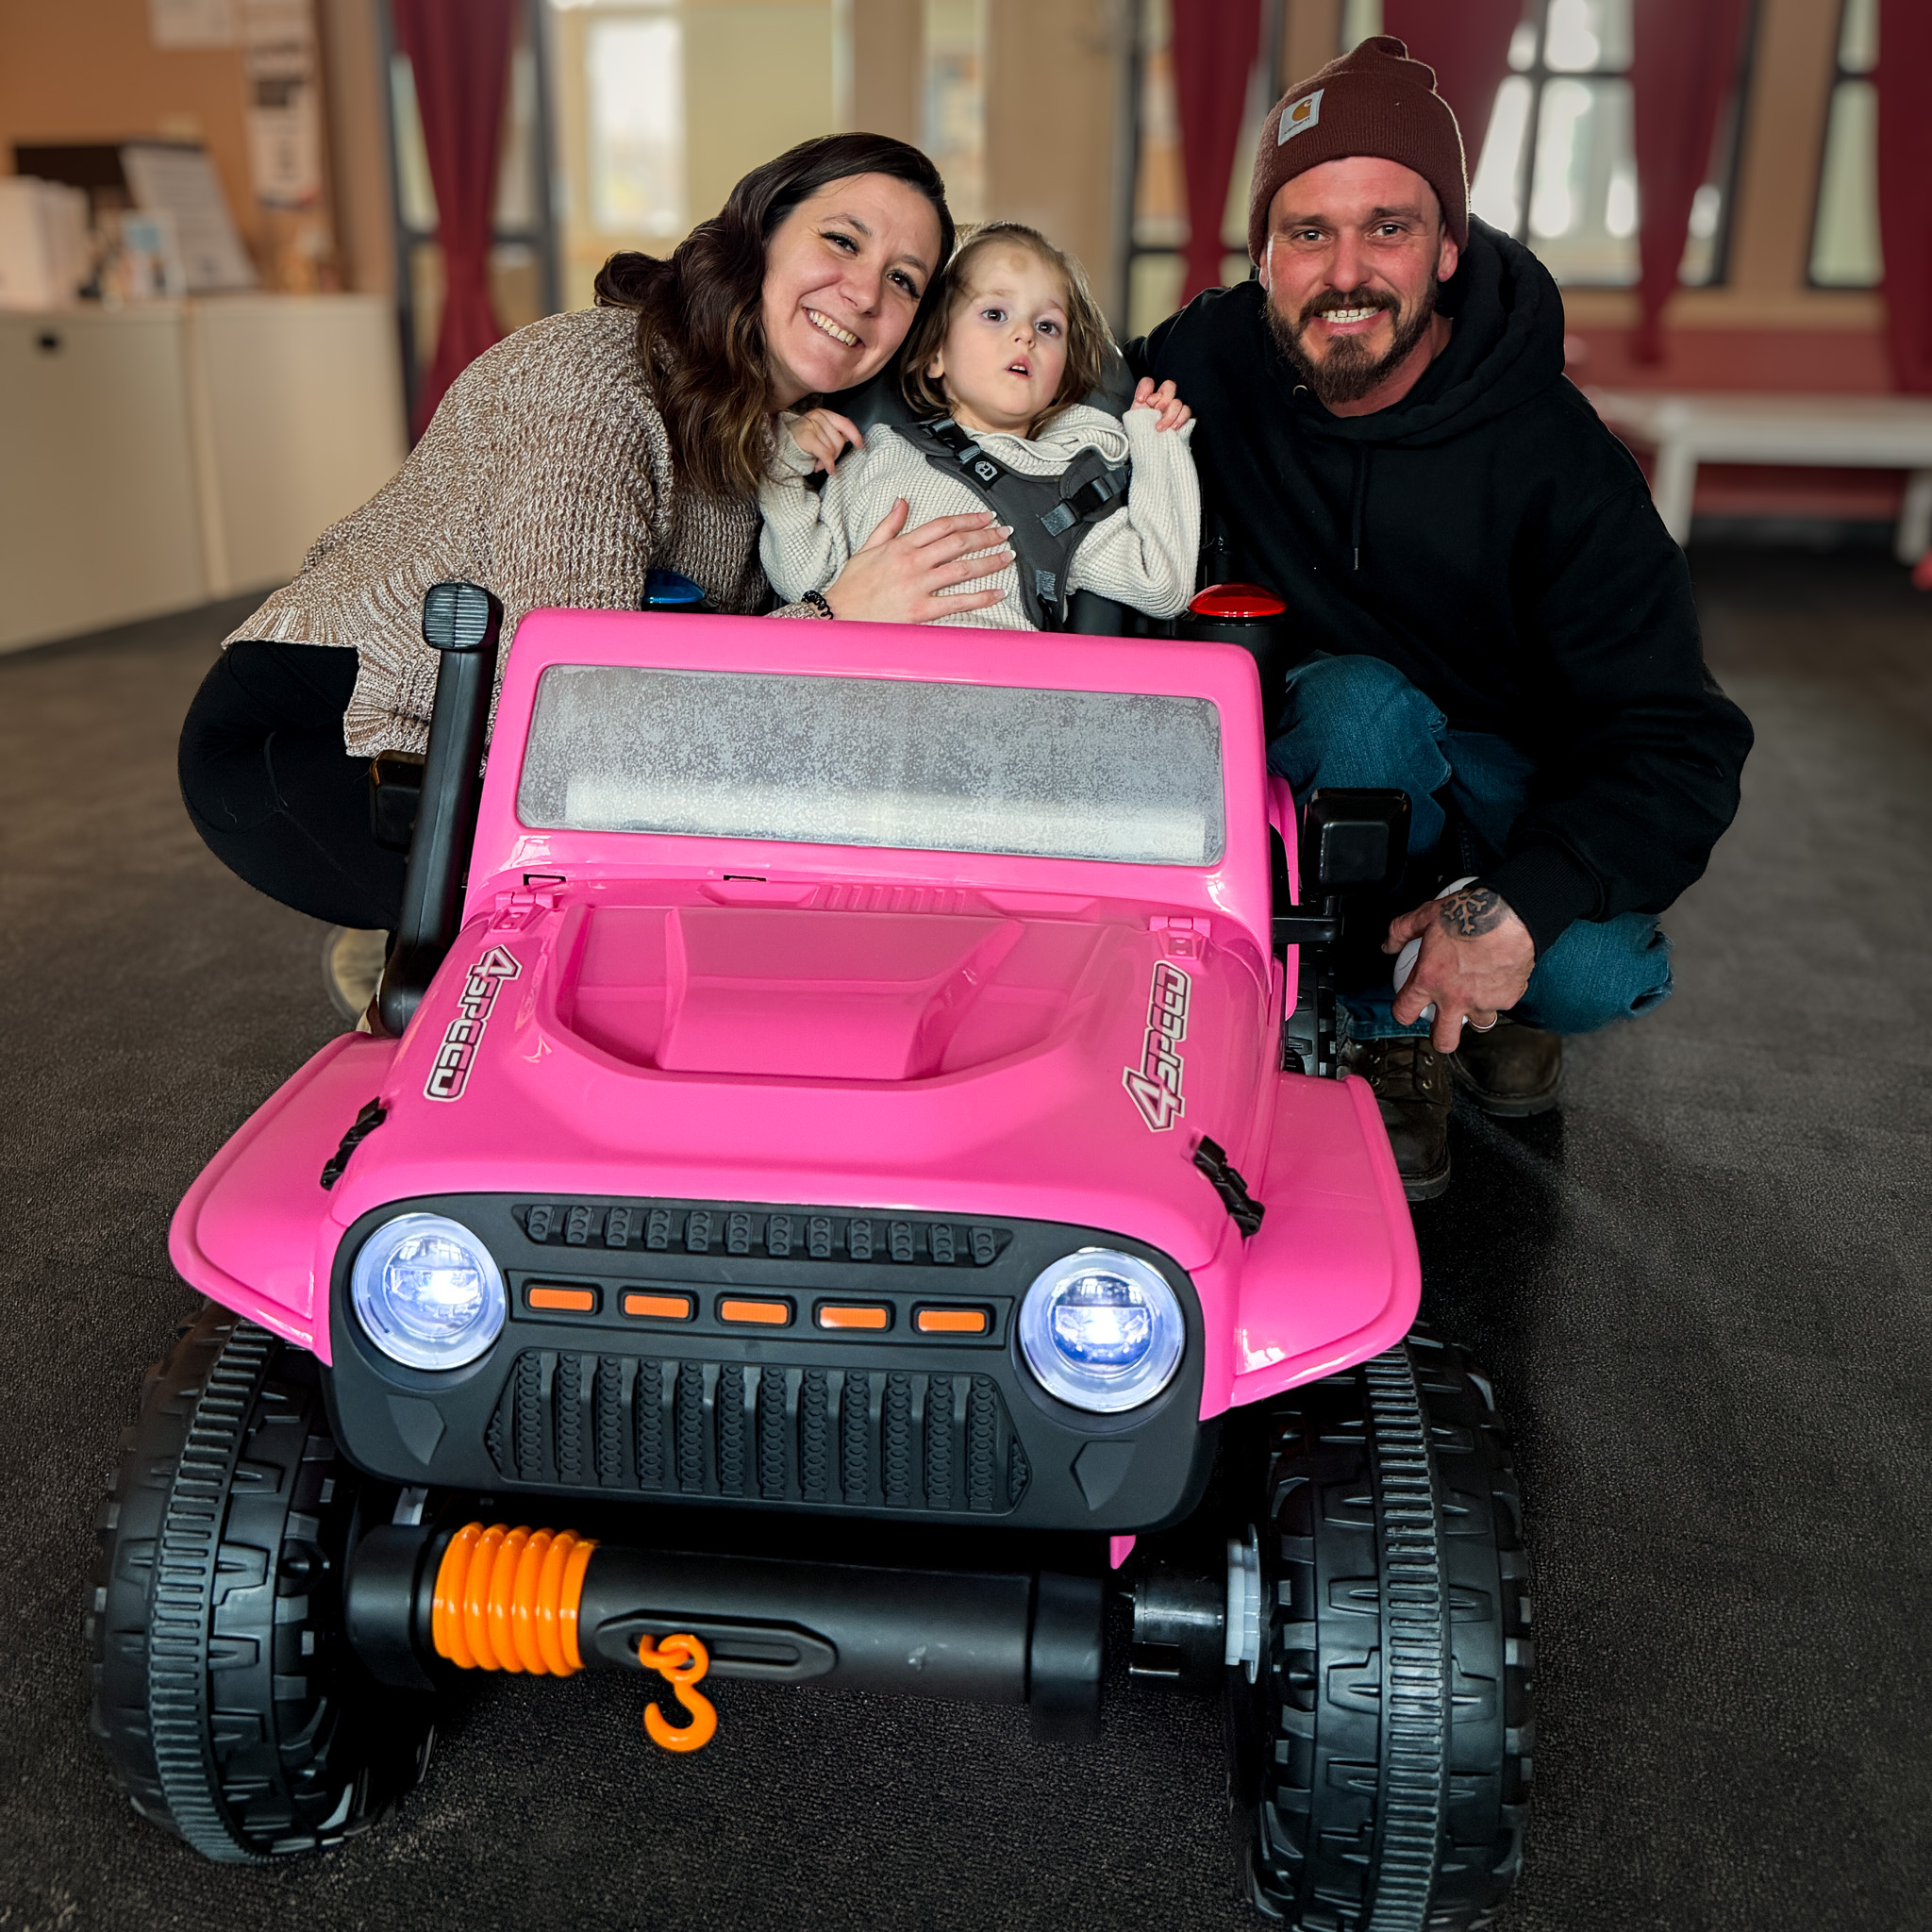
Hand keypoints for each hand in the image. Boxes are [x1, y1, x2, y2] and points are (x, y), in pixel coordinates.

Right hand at [790, 408, 862, 473]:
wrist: (780, 445)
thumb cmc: (802, 440)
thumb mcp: (819, 431)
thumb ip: (834, 432)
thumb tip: (850, 439)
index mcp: (824, 414)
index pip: (845, 423)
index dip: (855, 435)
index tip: (859, 445)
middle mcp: (818, 417)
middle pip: (839, 440)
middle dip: (836, 454)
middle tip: (827, 460)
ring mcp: (812, 426)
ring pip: (832, 449)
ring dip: (827, 460)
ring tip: (819, 463)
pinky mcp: (807, 437)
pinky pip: (826, 454)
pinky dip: (828, 463)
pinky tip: (828, 469)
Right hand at [821, 500, 1014, 622]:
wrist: (838, 614)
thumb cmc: (852, 586)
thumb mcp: (868, 547)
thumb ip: (889, 524)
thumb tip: (902, 502)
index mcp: (901, 545)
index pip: (942, 525)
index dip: (968, 519)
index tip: (986, 517)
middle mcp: (912, 562)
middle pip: (958, 543)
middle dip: (986, 535)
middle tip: (1005, 533)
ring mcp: (918, 585)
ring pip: (962, 568)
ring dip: (989, 561)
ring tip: (1007, 557)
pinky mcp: (921, 609)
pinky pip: (957, 601)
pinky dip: (980, 597)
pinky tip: (997, 593)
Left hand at [1130, 376, 1191, 431]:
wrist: (1148, 450)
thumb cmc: (1139, 435)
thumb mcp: (1132, 419)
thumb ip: (1136, 406)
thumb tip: (1143, 399)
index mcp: (1148, 398)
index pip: (1149, 382)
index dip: (1146, 387)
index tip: (1141, 400)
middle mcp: (1161, 401)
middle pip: (1169, 386)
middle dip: (1163, 400)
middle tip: (1156, 412)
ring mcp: (1172, 409)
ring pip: (1177, 402)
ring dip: (1169, 415)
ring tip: (1160, 428)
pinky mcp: (1181, 418)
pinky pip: (1186, 411)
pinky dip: (1180, 419)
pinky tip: (1172, 428)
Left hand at [1383, 884, 1534, 1052]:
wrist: (1511, 913)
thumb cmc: (1470, 913)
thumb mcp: (1425, 915)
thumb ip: (1401, 931)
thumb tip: (1389, 944)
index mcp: (1429, 980)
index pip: (1404, 1012)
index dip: (1403, 1012)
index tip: (1408, 1007)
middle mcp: (1455, 997)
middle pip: (1443, 1040)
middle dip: (1441, 1037)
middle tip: (1443, 1023)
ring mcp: (1483, 1001)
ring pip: (1478, 1024)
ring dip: (1475, 1013)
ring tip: (1475, 995)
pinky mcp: (1507, 998)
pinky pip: (1501, 1004)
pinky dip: (1499, 995)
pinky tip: (1497, 978)